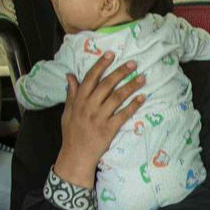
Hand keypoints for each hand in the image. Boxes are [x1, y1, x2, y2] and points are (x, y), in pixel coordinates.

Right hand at [59, 53, 146, 171]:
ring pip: (117, 98)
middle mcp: (89, 107)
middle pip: (106, 85)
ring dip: (130, 86)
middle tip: (133, 64)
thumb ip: (71, 93)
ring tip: (141, 78)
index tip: (111, 54)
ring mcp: (99, 118)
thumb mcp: (67, 112)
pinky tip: (142, 98)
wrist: (76, 156)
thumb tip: (70, 75)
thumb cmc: (72, 133)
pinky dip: (133, 105)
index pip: (90, 78)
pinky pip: (123, 115)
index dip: (101, 65)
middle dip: (120, 72)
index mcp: (78, 101)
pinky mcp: (109, 129)